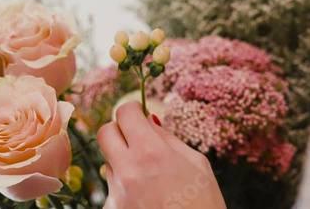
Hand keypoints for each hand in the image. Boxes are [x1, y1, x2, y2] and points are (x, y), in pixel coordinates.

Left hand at [97, 101, 226, 208]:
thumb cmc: (204, 204)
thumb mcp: (197, 163)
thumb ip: (167, 138)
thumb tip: (148, 120)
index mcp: (151, 153)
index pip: (124, 113)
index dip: (133, 110)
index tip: (139, 115)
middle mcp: (127, 171)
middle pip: (104, 132)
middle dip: (119, 130)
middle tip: (136, 139)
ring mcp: (116, 194)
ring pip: (108, 162)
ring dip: (123, 161)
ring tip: (150, 180)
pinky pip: (113, 188)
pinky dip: (125, 188)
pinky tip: (146, 200)